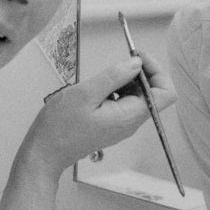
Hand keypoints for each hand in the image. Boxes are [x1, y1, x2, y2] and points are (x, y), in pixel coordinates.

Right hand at [17, 52, 174, 176]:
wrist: (44, 152)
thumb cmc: (60, 126)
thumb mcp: (86, 93)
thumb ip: (114, 76)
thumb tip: (136, 63)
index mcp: (130, 115)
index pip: (165, 93)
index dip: (156, 70)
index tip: (137, 56)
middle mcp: (131, 122)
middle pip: (153, 92)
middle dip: (140, 72)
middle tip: (120, 59)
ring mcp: (122, 124)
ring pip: (137, 96)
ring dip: (126, 80)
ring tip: (104, 77)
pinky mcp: (112, 124)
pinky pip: (124, 102)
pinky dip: (117, 89)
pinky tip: (99, 88)